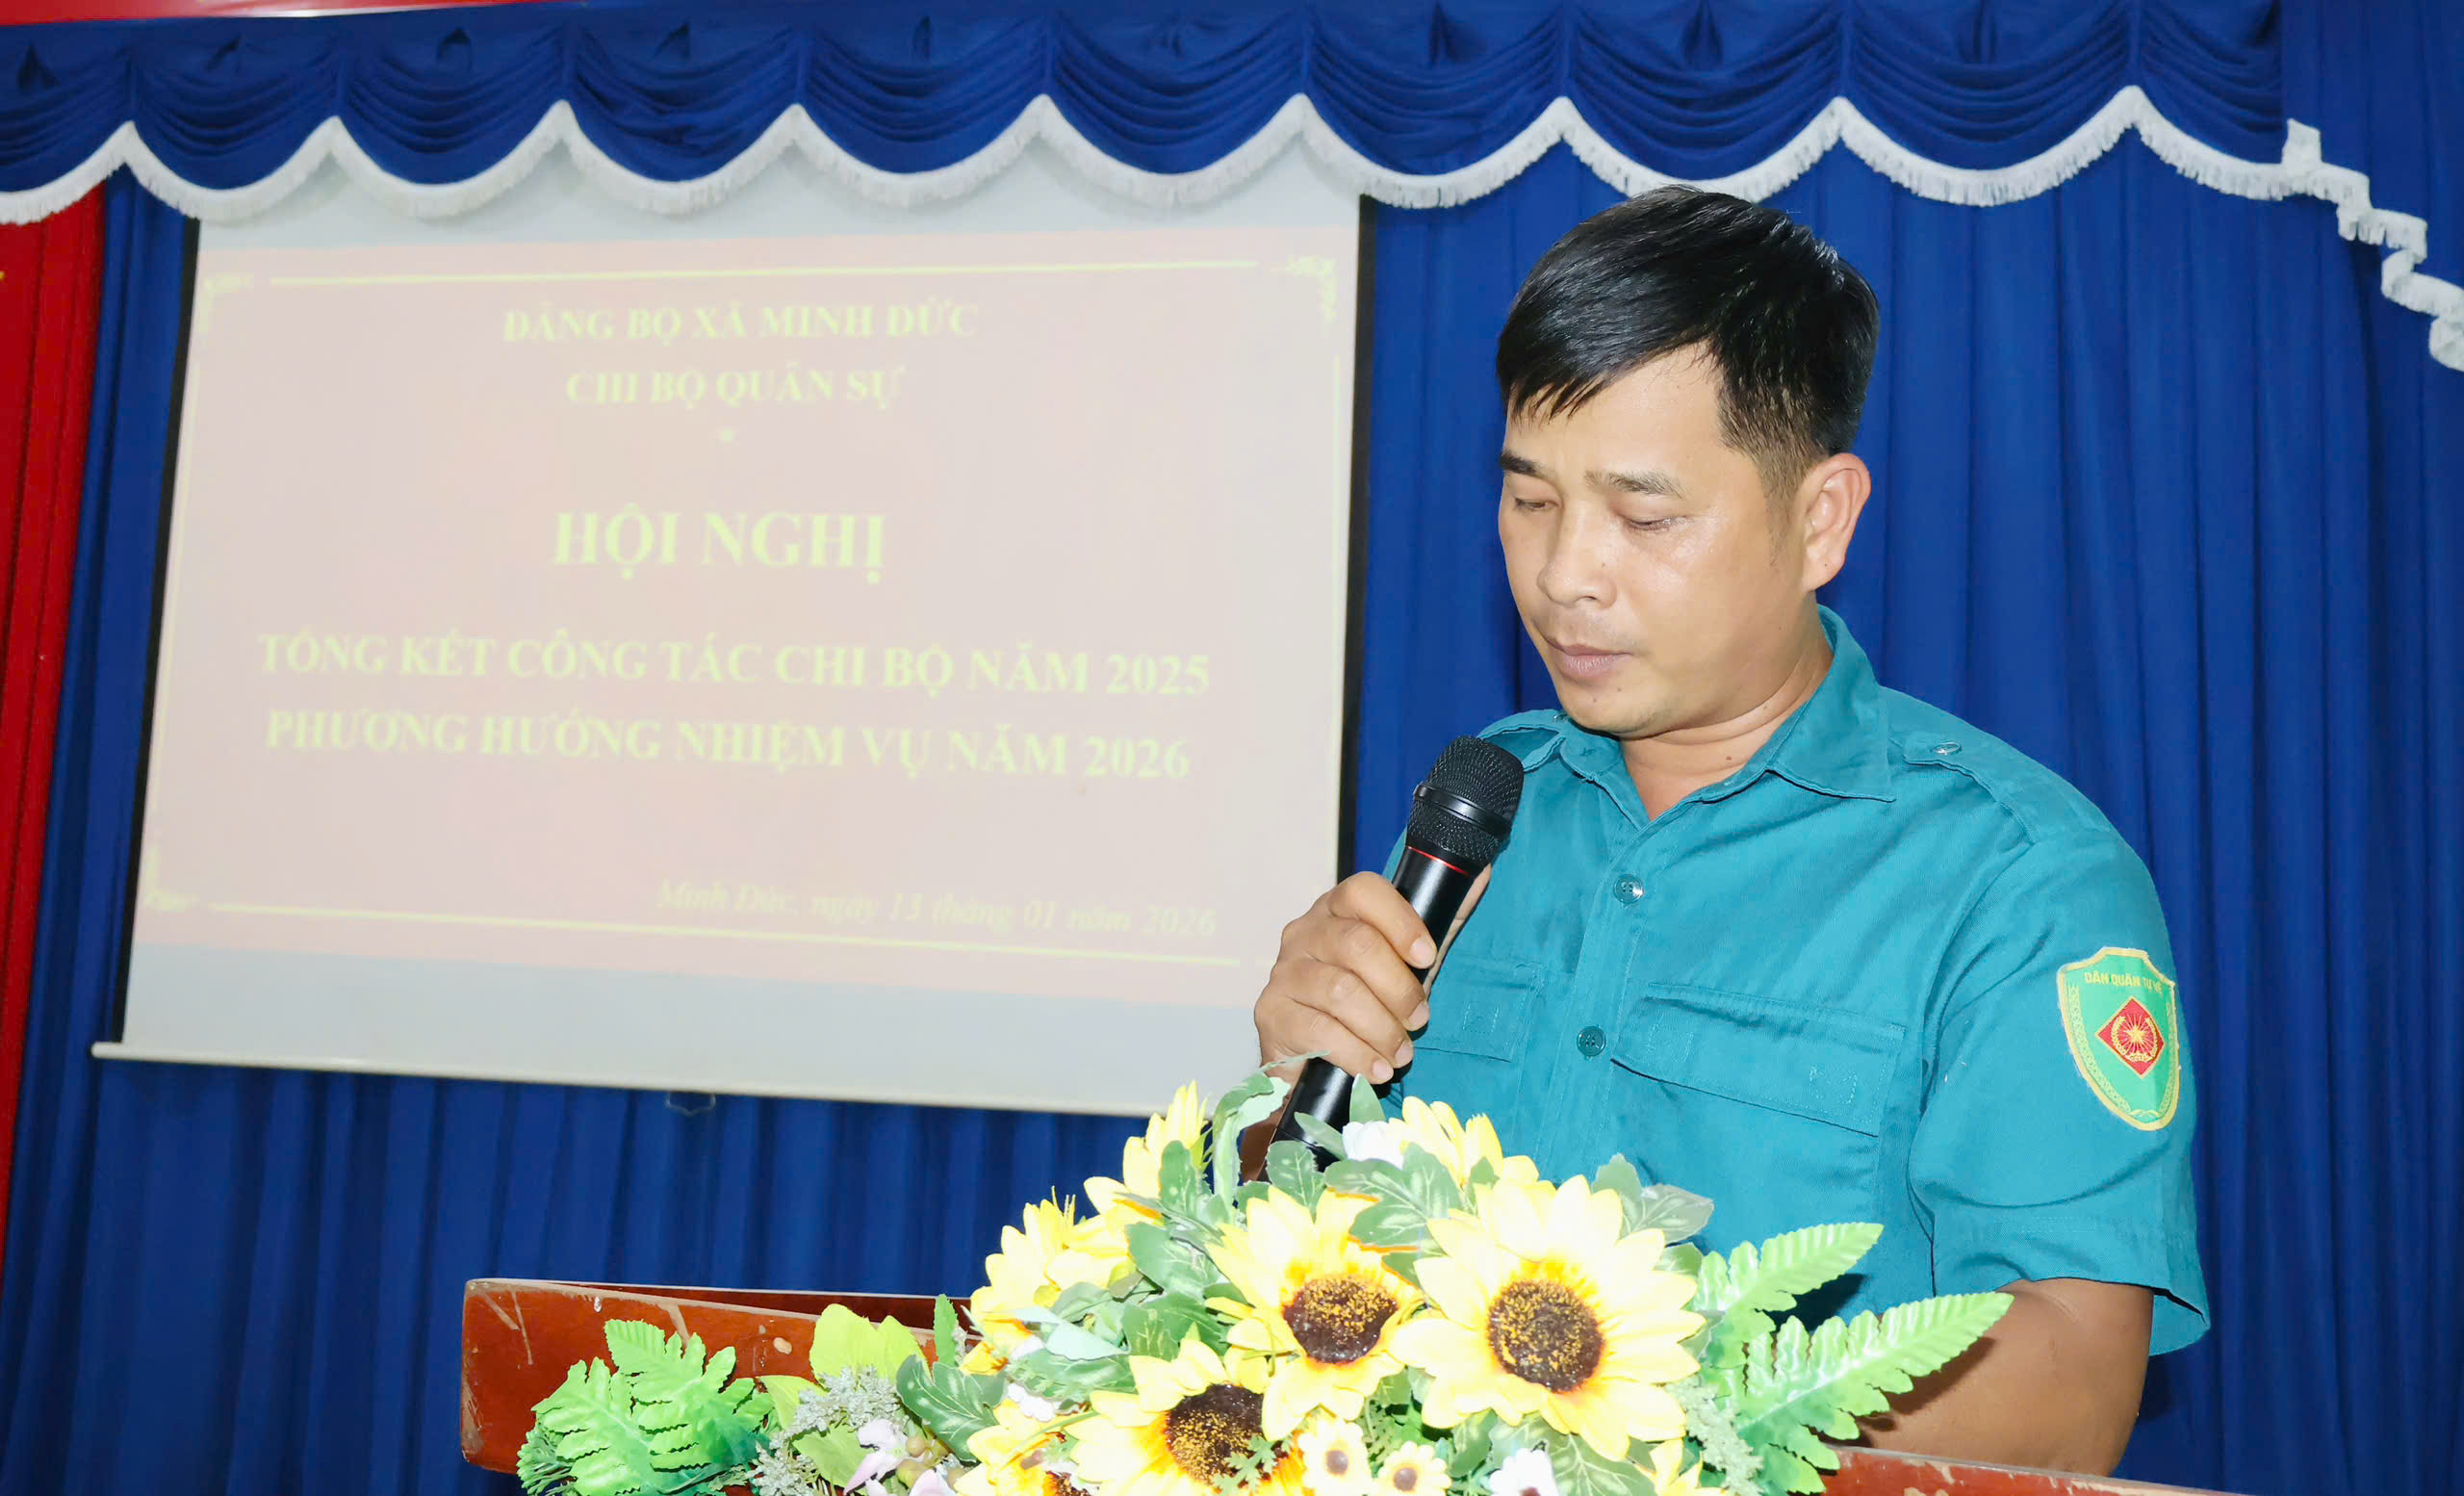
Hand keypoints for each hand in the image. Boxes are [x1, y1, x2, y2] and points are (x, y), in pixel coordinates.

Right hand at [1253, 868, 1487, 1082]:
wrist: (1313, 1054)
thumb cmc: (1367, 1000)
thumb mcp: (1406, 960)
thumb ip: (1440, 921)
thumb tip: (1484, 872)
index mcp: (1337, 910)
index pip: (1364, 891)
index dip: (1401, 921)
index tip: (1427, 957)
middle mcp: (1304, 933)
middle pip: (1356, 945)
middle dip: (1400, 989)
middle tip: (1419, 1019)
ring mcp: (1284, 972)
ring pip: (1340, 992)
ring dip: (1382, 1028)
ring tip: (1401, 1052)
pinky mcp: (1270, 1013)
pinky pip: (1319, 1031)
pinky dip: (1358, 1054)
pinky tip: (1377, 1068)